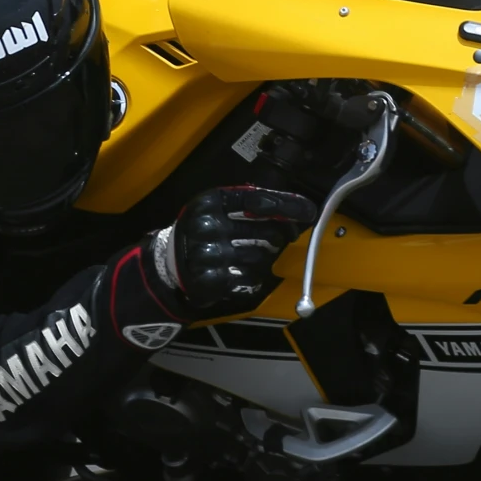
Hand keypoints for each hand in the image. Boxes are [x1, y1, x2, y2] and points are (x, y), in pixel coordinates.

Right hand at [150, 186, 318, 315]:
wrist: (171, 261)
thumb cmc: (206, 229)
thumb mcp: (220, 205)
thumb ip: (254, 203)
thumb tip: (299, 209)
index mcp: (212, 200)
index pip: (259, 201)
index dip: (289, 206)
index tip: (309, 212)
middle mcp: (208, 224)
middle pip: (268, 232)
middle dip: (278, 237)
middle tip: (272, 239)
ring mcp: (208, 254)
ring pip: (262, 258)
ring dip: (263, 258)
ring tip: (246, 254)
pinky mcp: (210, 280)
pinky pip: (250, 279)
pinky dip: (251, 277)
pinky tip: (237, 271)